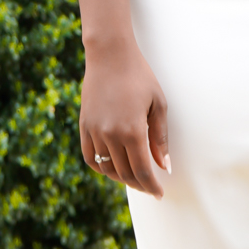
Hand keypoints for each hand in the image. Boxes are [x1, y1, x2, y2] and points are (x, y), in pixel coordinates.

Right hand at [79, 40, 170, 196]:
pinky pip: (90, 156)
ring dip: (122, 178)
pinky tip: (112, 166)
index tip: (159, 194)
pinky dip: (101, 167)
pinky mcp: (84, 125)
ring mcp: (94, 131)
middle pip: (125, 174)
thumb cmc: (139, 76)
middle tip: (150, 187)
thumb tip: (164, 167)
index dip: (152, 187)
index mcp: (133, 131)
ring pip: (107, 168)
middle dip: (140, 185)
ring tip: (134, 176)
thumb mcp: (158, 104)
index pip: (143, 171)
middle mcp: (111, 135)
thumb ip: (160, 139)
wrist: (109, 55)